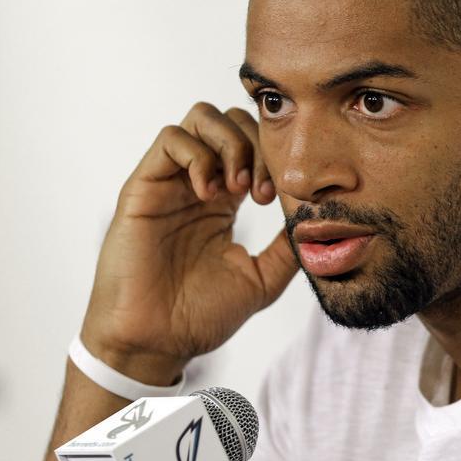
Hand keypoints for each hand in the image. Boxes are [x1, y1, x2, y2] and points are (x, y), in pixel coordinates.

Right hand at [80, 102, 296, 383]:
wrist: (157, 342)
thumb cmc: (200, 316)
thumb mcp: (261, 278)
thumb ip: (287, 247)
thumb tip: (317, 220)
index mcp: (225, 200)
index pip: (253, 144)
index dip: (274, 158)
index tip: (278, 199)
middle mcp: (197, 183)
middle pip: (231, 120)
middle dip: (256, 146)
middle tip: (260, 193)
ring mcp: (169, 182)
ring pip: (201, 118)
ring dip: (230, 144)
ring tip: (236, 189)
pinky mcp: (143, 187)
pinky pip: (171, 139)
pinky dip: (199, 154)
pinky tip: (210, 193)